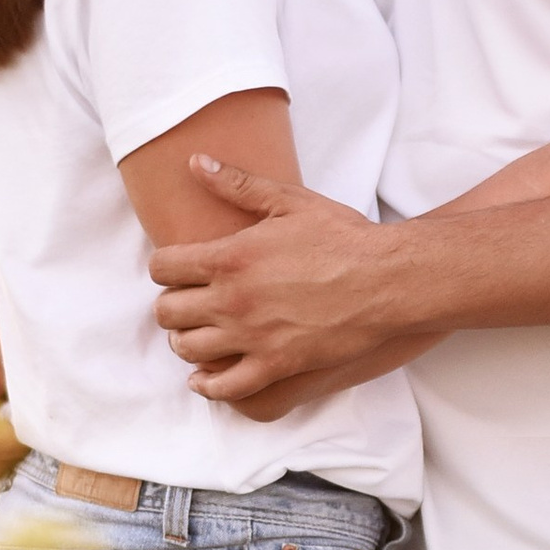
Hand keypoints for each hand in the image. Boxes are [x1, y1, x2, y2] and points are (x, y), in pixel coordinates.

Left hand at [148, 165, 403, 406]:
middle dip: (171, 305)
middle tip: (186, 303)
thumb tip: (195, 161)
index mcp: (229, 257)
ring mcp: (252, 336)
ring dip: (186, 342)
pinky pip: (224, 387)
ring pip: (187, 349)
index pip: (162, 267)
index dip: (164, 268)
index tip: (178, 269)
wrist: (388, 279)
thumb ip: (237, 184)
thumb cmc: (343, 237)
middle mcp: (232, 299)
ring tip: (197, 335)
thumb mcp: (289, 201)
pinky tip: (206, 379)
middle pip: (167, 312)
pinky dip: (208, 386)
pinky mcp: (275, 365)